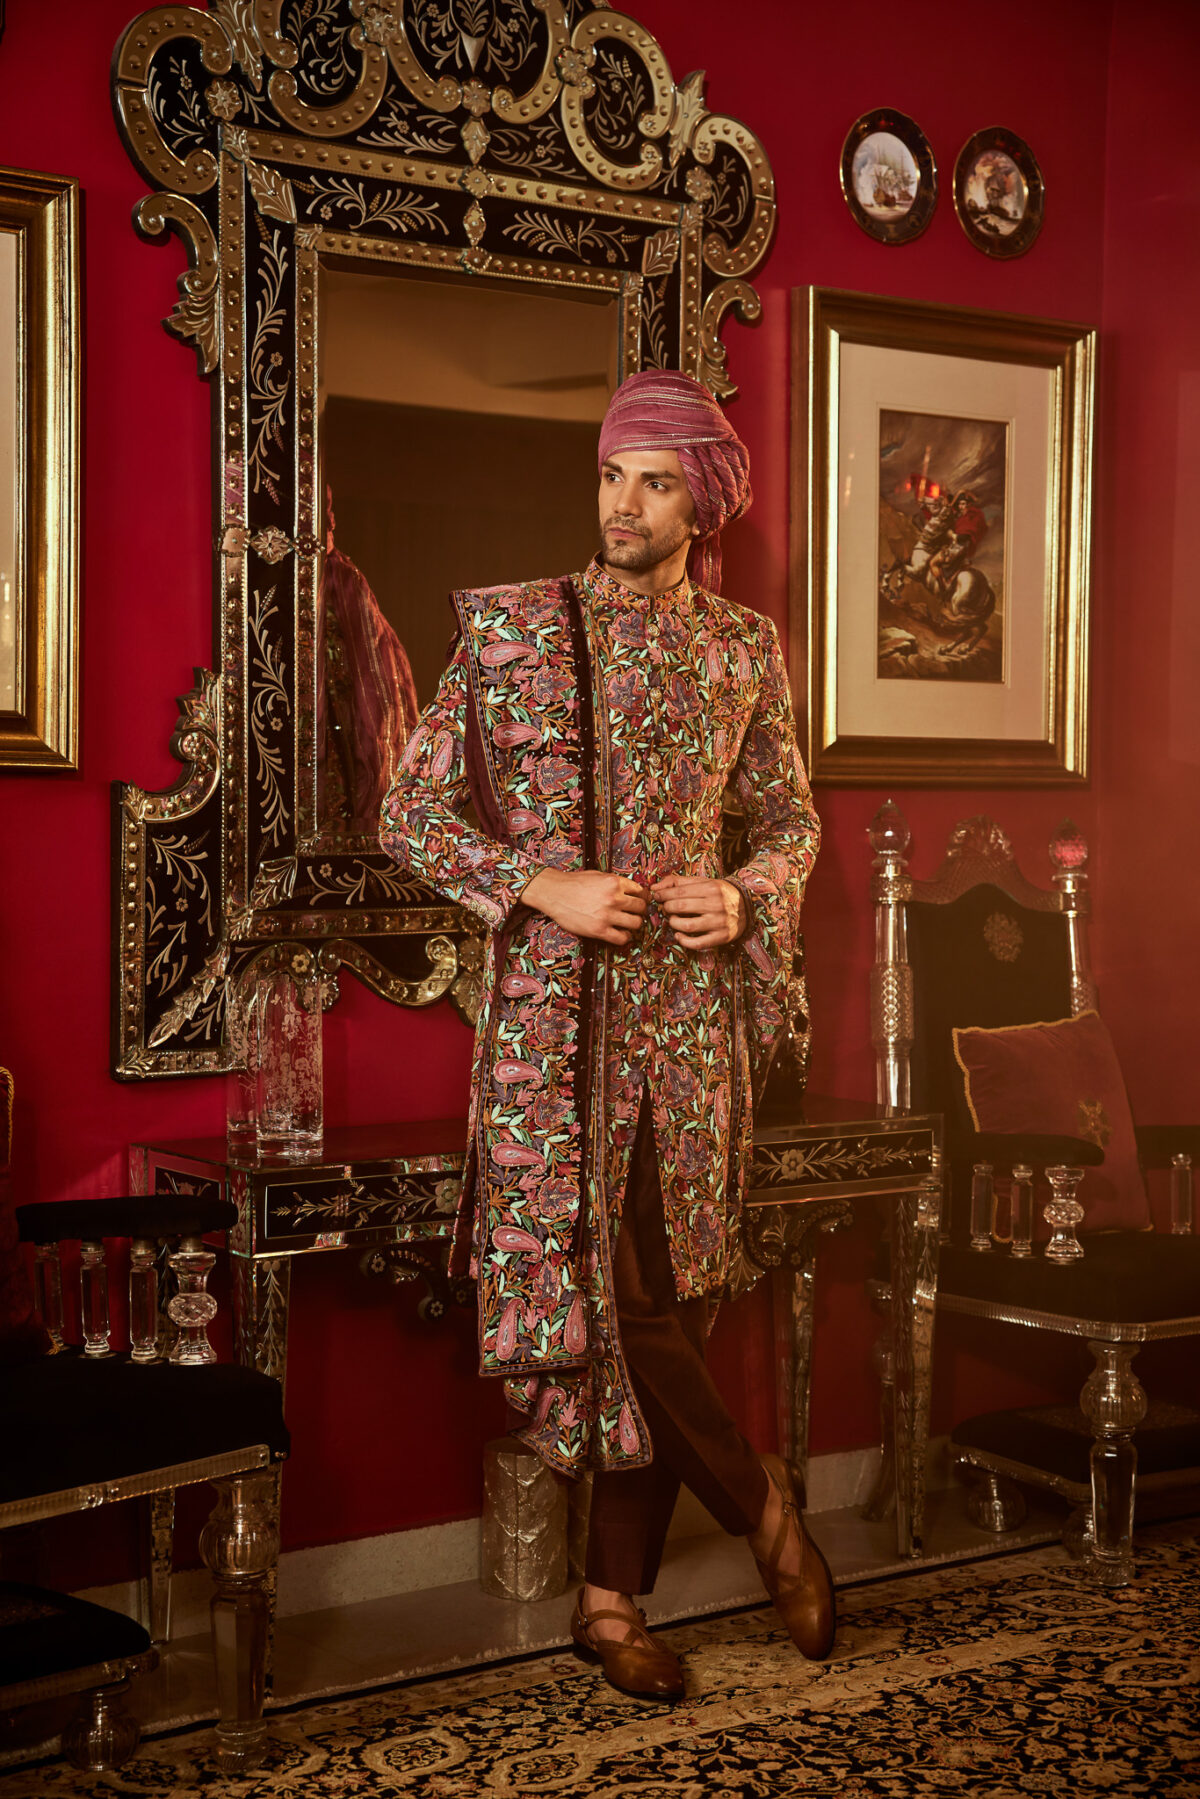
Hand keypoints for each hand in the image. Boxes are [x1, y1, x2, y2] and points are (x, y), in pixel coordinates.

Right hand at [522, 868, 647, 944]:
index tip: (641, 901)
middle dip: (640, 911)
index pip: (640, 891)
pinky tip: (621, 934)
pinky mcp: (599, 930)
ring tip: (629, 924)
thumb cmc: (573, 883)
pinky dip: (625, 937)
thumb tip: (629, 890)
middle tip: (636, 913)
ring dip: (635, 924)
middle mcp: (614, 898)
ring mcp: (607, 915)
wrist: (553, 893)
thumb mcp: (597, 875)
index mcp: (614, 882)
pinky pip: (622, 938)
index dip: (642, 897)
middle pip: (641, 907)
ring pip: (636, 923)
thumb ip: (614, 882)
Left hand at [652, 875, 745, 949]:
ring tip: (672, 919)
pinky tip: (679, 935)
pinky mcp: (721, 937)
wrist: (748, 906)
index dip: (663, 894)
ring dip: (673, 923)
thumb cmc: (719, 893)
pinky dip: (683, 941)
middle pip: (681, 907)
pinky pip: (698, 943)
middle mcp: (716, 905)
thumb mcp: (703, 882)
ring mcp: (719, 922)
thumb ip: (678, 882)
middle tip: (665, 907)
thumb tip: (654, 887)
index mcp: (711, 888)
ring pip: (687, 926)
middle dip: (667, 908)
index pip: (680, 891)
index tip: (657, 896)